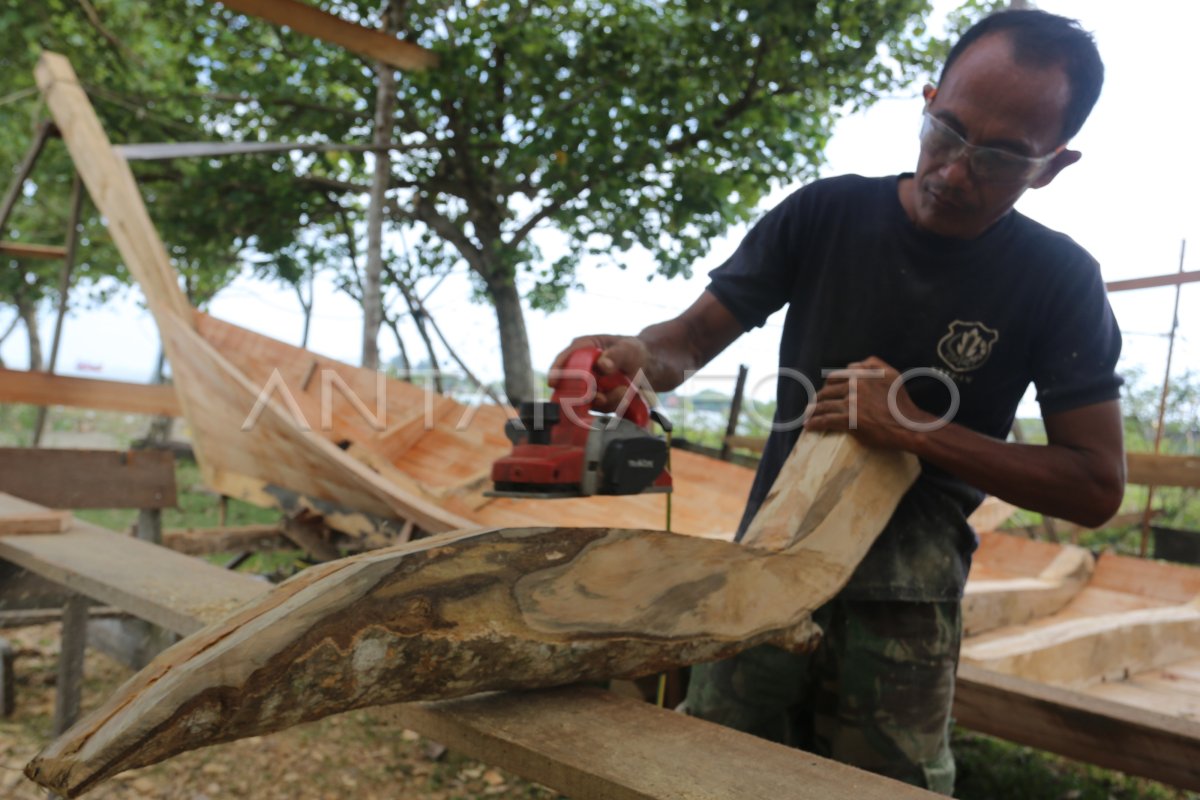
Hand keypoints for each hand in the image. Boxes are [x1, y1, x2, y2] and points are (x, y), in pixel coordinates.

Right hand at [550, 335, 652, 411]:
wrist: (647, 367)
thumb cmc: (634, 351)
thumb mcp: (628, 348)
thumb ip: (616, 355)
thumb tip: (603, 364)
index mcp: (583, 347)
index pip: (565, 358)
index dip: (557, 370)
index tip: (554, 382)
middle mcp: (581, 367)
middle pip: (570, 383)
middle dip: (585, 392)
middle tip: (601, 395)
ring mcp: (588, 384)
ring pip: (586, 398)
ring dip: (605, 399)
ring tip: (624, 390)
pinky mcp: (597, 398)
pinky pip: (600, 406)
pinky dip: (613, 403)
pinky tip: (624, 394)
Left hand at [805, 356, 933, 450]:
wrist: (908, 425)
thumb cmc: (901, 403)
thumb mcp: (892, 375)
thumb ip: (874, 364)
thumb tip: (854, 363)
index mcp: (863, 373)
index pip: (836, 376)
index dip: (828, 385)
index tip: (826, 391)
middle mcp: (855, 385)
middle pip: (828, 390)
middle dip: (819, 397)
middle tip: (814, 404)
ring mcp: (851, 402)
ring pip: (824, 404)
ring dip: (812, 410)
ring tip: (808, 414)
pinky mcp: (848, 419)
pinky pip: (825, 419)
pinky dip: (814, 423)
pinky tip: (808, 426)